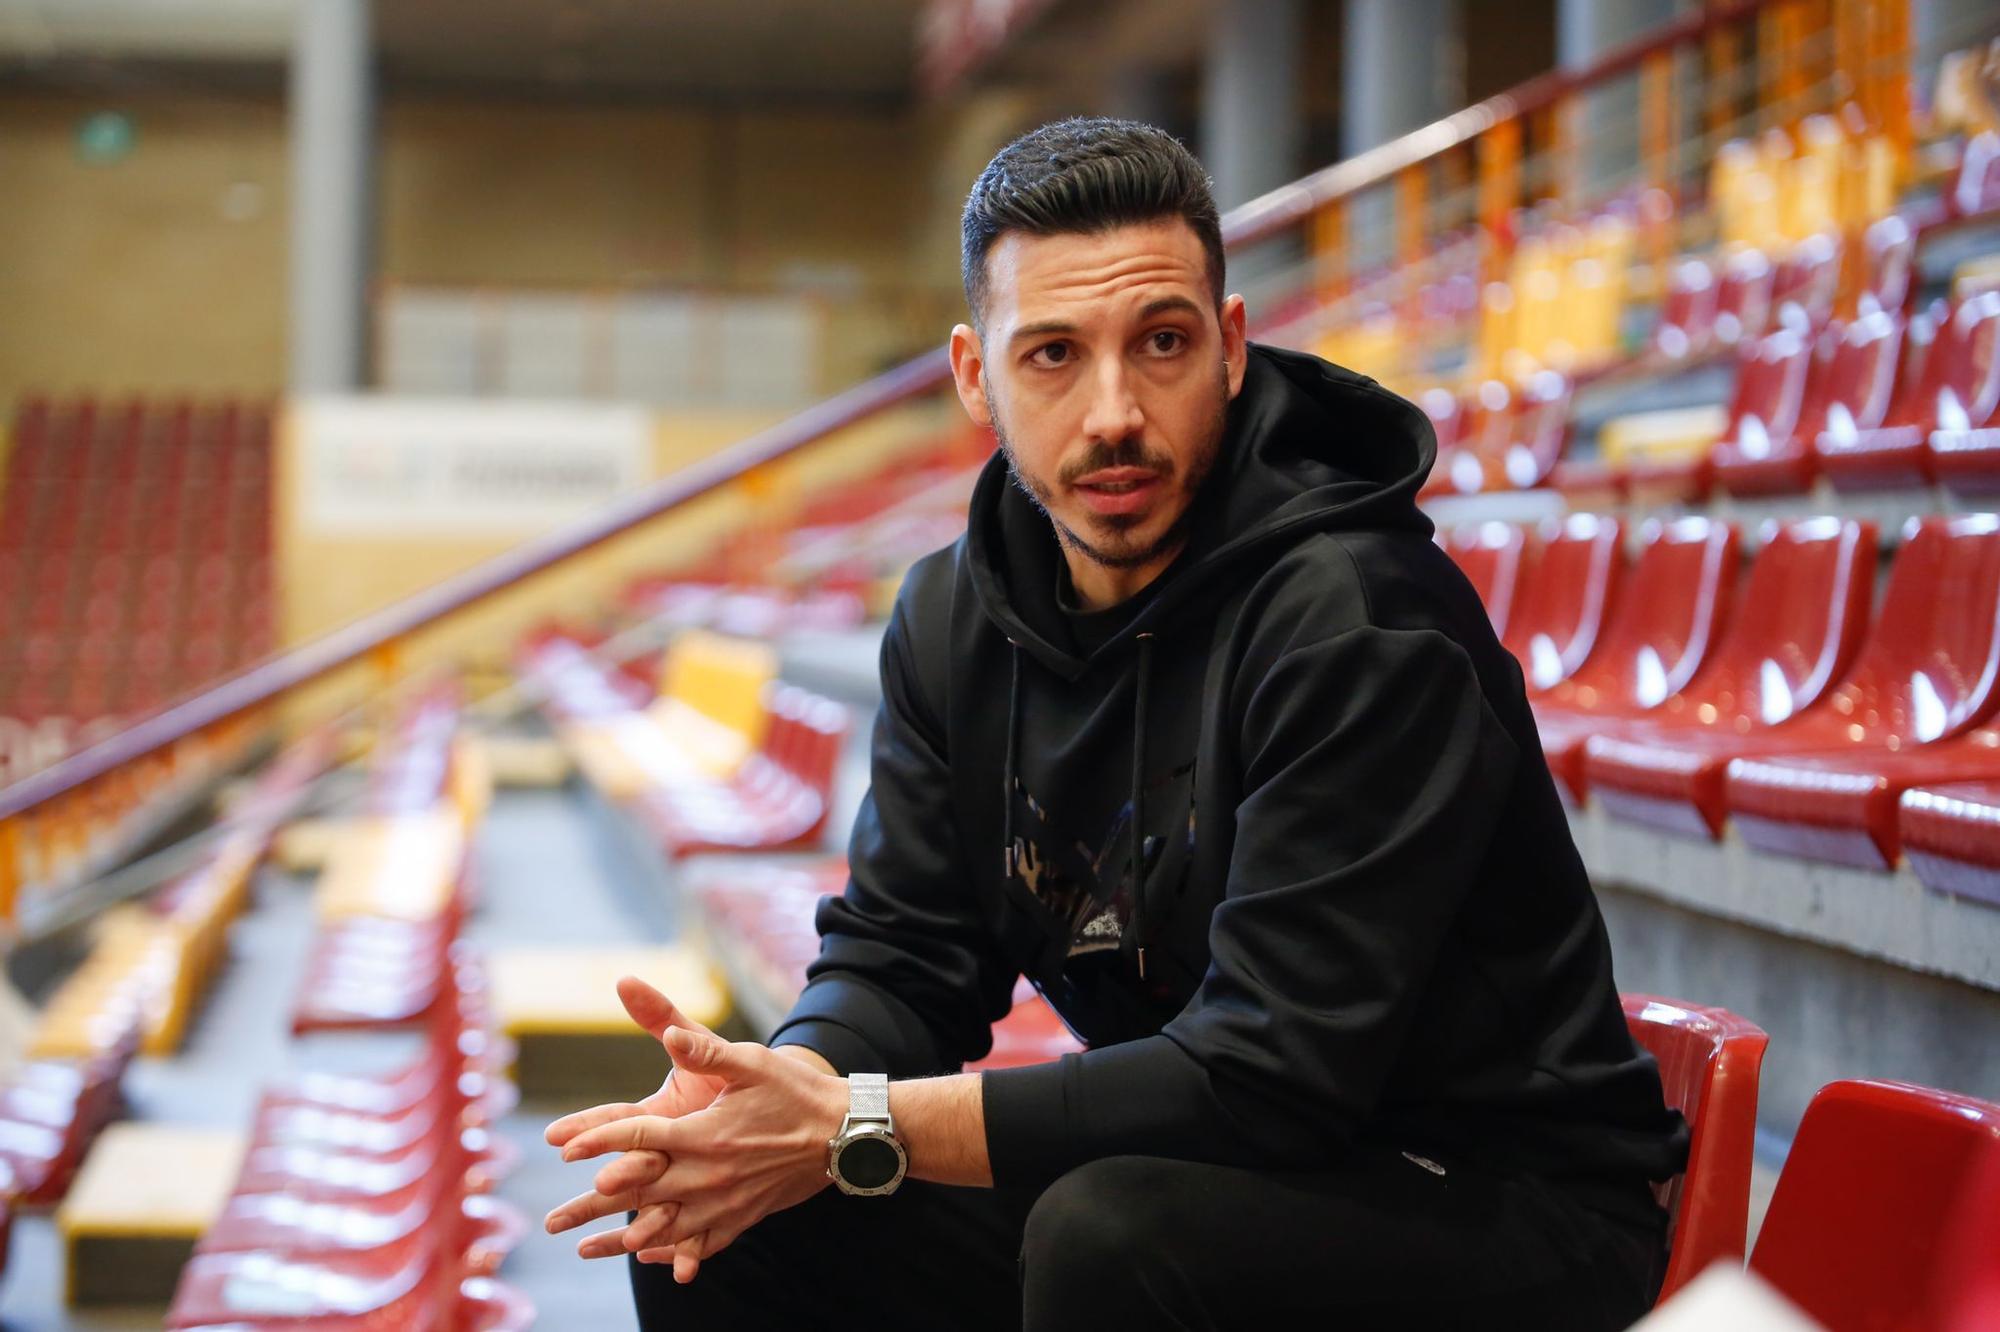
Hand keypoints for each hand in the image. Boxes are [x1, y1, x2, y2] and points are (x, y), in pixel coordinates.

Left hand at [546, 1024, 847, 1283]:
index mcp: (704, 1135)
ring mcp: (726, 1203)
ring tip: (586, 1249)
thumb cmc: (795, 1092)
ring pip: (664, 1228)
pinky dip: (673, 1254)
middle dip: (591, 1206)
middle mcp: (709, 1176)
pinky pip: (701, 1243)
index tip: (562, 1147)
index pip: (638, 1138)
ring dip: (622, 1240)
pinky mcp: (744, 1216)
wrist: (844, 1134)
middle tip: (553, 1220)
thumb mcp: (750, 1062)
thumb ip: (704, 1049)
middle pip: (638, 1193)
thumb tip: (670, 1035)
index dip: (597, 1141)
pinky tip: (655, 1262)